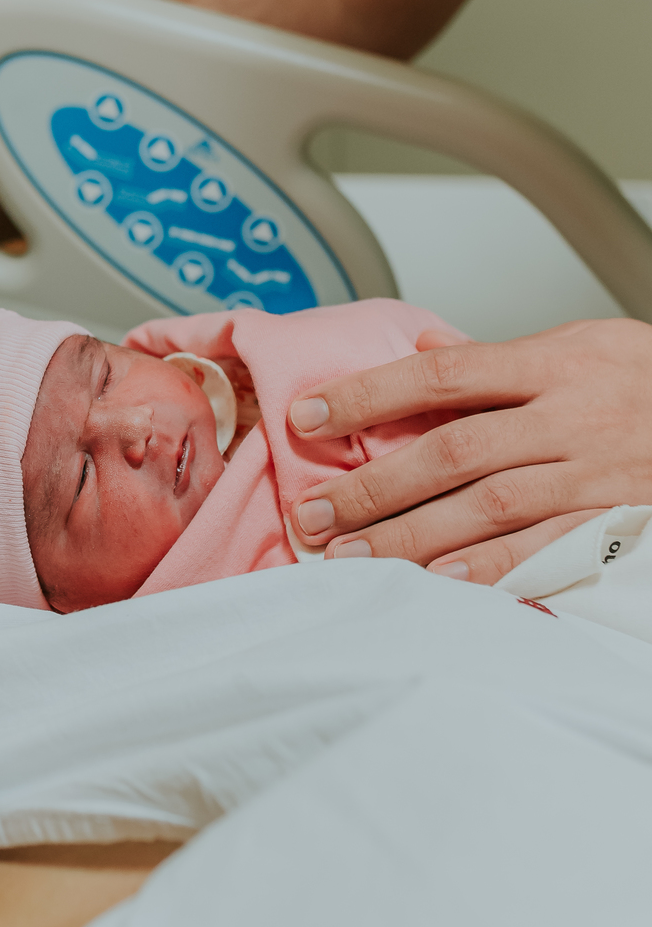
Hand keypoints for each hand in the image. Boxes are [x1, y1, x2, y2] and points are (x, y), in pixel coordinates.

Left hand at [286, 319, 651, 581]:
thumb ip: (500, 357)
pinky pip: (545, 548)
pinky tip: (438, 583)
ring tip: (350, 557)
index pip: (443, 373)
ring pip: (488, 505)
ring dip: (412, 535)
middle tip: (314, 514)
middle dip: (375, 485)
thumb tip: (421, 348)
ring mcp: (593, 474)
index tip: (309, 415)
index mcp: (554, 362)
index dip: (370, 394)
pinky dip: (490, 568)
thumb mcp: (585, 343)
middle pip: (454, 449)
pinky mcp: (615, 522)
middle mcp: (570, 416)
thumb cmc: (651, 381)